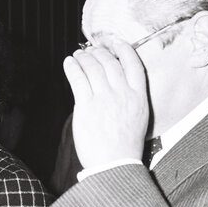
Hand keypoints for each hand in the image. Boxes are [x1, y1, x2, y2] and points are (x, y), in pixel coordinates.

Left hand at [63, 40, 149, 168]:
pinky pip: (78, 79)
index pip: (133, 64)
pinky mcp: (87, 106)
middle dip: (98, 52)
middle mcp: (123, 94)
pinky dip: (72, 68)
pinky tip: (68, 63)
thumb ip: (128, 98)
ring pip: (93, 68)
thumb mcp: (137, 117)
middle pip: (110, 63)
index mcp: (138, 97)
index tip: (115, 41)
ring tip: (77, 56)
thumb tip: (111, 83)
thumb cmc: (124, 145)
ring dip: (84, 58)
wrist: (115, 164)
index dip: (123, 49)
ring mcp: (105, 99)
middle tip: (90, 50)